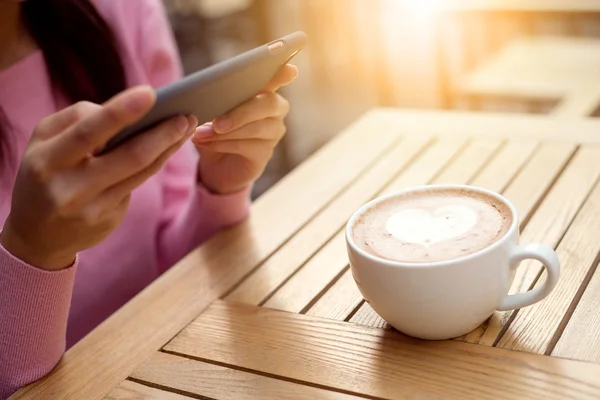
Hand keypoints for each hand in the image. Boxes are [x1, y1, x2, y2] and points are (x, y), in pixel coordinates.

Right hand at [0, 86, 196, 270]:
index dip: (121, 112)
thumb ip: (77, 120)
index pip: (88, 132)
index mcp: (48, 161)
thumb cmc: (44, 172)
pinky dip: (154, 162)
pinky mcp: (109, 219)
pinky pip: (136, 184)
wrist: (36, 235)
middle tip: (186, 116)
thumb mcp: (44, 141)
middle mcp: (70, 188)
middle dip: (162, 133)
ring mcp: (93, 208)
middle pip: (129, 156)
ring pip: (141, 171)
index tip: (150, 92)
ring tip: (185, 127)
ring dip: (168, 147)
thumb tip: (124, 111)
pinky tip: (168, 148)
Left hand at [191, 64, 297, 193]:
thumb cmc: (214, 130)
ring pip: (255, 127)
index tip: (290, 70)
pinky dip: (223, 144)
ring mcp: (273, 132)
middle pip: (268, 103)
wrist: (214, 165)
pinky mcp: (265, 153)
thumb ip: (214, 98)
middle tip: (217, 122)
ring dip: (225, 132)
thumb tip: (202, 97)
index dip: (283, 73)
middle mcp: (275, 110)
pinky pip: (247, 146)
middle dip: (241, 112)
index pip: (276, 77)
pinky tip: (206, 143)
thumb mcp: (210, 110)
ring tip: (200, 134)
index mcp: (262, 91)